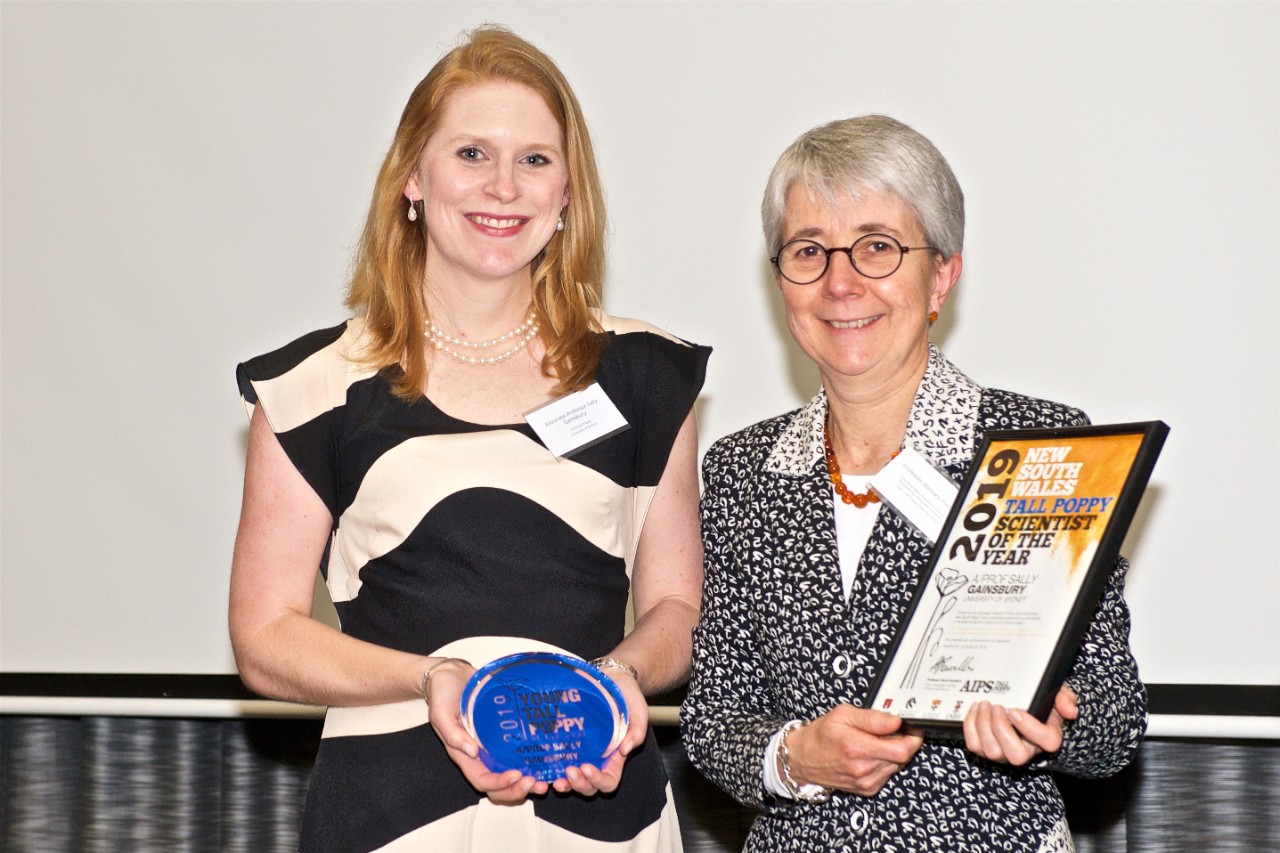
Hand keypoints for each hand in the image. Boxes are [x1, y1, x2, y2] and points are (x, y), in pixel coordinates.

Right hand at [426, 658, 549, 803]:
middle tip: (535, 783)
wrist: (451, 675)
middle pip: (499, 787)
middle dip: (516, 791)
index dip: (499, 784)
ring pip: (511, 776)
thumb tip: (473, 752)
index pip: (482, 780)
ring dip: (527, 784)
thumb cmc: (443, 693)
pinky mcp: (504, 736)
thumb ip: (453, 734)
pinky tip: (547, 761)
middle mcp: (480, 756)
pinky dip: (532, 763)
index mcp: (464, 755)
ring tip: (545, 781)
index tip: (516, 775)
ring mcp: (493, 747)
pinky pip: (518, 755)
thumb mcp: (441, 712)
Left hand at [551, 664, 646, 796]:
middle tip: (570, 771)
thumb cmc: (628, 697)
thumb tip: (625, 750)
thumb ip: (637, 732)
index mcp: (615, 759)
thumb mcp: (639, 712)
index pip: (608, 781)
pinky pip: (558, 762)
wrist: (613, 679)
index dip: (597, 780)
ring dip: (564, 783)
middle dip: (579, 784)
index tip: (587, 767)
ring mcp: (581, 754)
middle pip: (588, 786)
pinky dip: (551, 769)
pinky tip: (543, 766)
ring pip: (572, 780)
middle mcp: (597, 761)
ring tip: (555, 778)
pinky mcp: (567, 743)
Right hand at [787, 705, 923, 796]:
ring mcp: (866, 782)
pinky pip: (888, 774)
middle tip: (891, 731)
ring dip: (892, 753)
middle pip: (902, 758)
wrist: (803, 759)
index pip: (902, 750)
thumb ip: (872, 718)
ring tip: (874, 742)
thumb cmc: (821, 735)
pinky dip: (885, 763)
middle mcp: (863, 769)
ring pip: (897, 766)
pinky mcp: (867, 789)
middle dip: (902, 742)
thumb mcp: (843, 714)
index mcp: (857, 748)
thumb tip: (896, 721)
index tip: (912, 729)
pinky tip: (870, 754)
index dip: (913, 738)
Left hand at [962, 684, 1077, 765]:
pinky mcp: (985, 748)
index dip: (1030, 727)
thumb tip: (1069, 710)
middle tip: (997, 707)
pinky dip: (970, 726)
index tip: (1015, 710)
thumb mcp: (1056, 693)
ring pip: (992, 751)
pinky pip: (974, 745)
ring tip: (984, 704)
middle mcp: (1027, 749)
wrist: (1021, 703)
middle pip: (1016, 755)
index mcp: (1048, 736)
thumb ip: (1065, 697)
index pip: (1047, 742)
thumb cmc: (1039, 701)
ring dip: (983, 725)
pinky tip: (975, 709)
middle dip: (1001, 729)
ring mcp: (1004, 752)